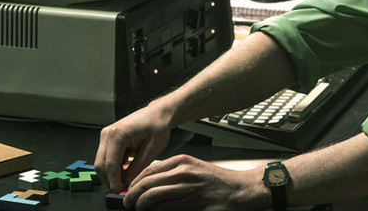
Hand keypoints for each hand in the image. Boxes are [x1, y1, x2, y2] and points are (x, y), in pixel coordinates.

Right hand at [94, 104, 172, 192]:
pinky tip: (126, 168)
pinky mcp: (108, 139)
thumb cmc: (158, 126)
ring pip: (101, 162)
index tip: (120, 191)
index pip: (110, 164)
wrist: (157, 114)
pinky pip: (105, 157)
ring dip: (111, 173)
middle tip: (123, 188)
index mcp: (118, 134)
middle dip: (110, 179)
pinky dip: (113, 166)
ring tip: (126, 179)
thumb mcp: (152, 149)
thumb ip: (138, 167)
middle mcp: (108, 134)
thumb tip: (127, 182)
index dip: (114, 180)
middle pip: (101, 165)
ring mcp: (106, 135)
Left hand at [123, 154, 266, 210]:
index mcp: (182, 161)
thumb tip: (150, 183)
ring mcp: (187, 189)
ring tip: (138, 209)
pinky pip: (165, 209)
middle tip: (128, 203)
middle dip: (132, 196)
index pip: (149, 170)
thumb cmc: (218, 181)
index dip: (135, 182)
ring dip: (140, 206)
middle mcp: (183, 173)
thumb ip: (173, 172)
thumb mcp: (194, 167)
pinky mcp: (191, 204)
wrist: (239, 190)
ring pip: (152, 197)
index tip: (129, 190)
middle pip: (147, 184)